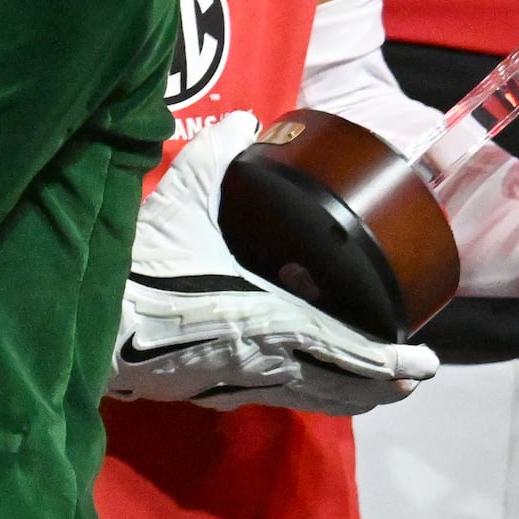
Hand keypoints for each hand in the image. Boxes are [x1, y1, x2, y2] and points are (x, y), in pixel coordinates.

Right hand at [112, 122, 438, 412]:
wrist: (94, 328)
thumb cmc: (144, 271)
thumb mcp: (178, 205)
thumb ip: (214, 159)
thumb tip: (243, 120)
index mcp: (275, 321)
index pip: (354, 352)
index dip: (394, 362)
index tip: (425, 362)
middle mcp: (270, 362)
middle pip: (346, 388)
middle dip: (383, 383)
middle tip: (408, 376)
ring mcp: (244, 383)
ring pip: (316, 399)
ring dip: (351, 393)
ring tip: (373, 384)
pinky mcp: (216, 393)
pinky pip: (280, 397)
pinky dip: (308, 390)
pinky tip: (302, 375)